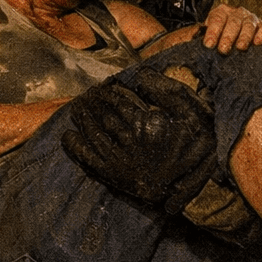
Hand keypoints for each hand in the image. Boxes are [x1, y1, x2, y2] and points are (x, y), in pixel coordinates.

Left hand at [61, 68, 217, 214]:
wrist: (188, 185)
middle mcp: (131, 141)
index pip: (119, 101)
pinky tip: (68, 135)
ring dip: (82, 118)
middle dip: (91, 102)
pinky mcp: (113, 175)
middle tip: (86, 94)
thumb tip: (142, 76)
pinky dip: (74, 146)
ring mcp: (120, 159)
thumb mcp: (191, 114)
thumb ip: (168, 92)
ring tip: (76, 107)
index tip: (103, 87)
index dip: (108, 92)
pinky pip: (87, 158)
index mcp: (147, 124)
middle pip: (102, 115)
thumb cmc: (193, 147)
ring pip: (93, 133)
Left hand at [201, 5, 261, 53]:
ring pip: (248, 25)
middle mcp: (236, 12)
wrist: (230, 35)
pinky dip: (261, 35)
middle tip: (223, 50)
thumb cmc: (216, 37)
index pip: (216, 19)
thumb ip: (197, 38)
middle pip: (233, 22)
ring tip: (240, 48)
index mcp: (220, 12)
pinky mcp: (261, 27)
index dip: (212, 32)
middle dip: (227, 36)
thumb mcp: (204, 35)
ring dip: (244, 36)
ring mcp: (250, 18)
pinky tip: (257, 43)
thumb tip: (187, 47)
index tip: (208, 45)